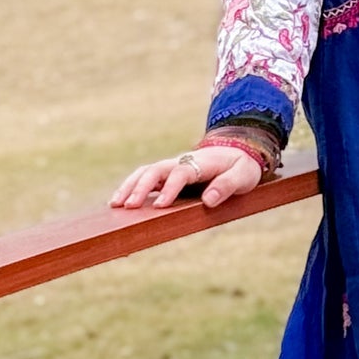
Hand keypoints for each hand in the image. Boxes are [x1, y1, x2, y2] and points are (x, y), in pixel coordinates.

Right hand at [111, 143, 262, 212]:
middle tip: (129, 207)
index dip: (170, 188)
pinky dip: (130, 187)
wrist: (237, 152)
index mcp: (201, 163)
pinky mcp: (168, 175)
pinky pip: (145, 178)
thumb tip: (209, 201)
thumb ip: (227, 186)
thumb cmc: (241, 167)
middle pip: (156, 170)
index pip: (182, 173)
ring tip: (115, 205)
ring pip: (145, 172)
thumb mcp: (243, 176)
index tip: (161, 205)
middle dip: (141, 187)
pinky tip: (119, 203)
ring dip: (129, 186)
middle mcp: (182, 162)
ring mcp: (173, 167)